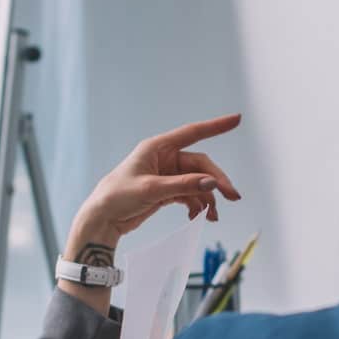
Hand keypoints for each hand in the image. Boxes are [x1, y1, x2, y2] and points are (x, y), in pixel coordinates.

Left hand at [57, 115, 242, 310]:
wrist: (102, 219)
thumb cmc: (118, 196)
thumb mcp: (151, 190)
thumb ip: (183, 185)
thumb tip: (212, 182)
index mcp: (157, 147)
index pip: (193, 132)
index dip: (216, 126)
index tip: (237, 119)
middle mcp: (164, 158)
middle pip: (201, 165)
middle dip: (216, 182)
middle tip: (232, 197)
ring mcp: (167, 175)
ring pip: (198, 182)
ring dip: (207, 198)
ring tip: (212, 217)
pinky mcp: (166, 190)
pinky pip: (190, 194)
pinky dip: (196, 205)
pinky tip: (197, 217)